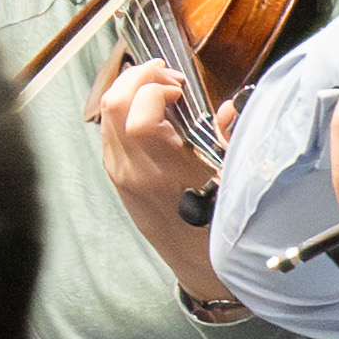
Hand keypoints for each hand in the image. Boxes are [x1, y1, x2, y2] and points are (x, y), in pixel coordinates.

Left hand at [91, 58, 234, 309]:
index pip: (138, 110)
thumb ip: (228, 137)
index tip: (180, 86)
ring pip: (106, 117)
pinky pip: (108, 134)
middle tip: (164, 71)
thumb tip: (228, 108)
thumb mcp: (232, 177)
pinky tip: (146, 109)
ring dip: (128, 91)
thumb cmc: (220, 224)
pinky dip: (122, 112)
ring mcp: (119, 175)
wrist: (202, 266)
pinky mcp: (116, 180)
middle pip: (112, 104)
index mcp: (162, 169)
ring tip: (157, 86)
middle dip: (136, 76)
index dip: (157, 86)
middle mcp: (132, 170)